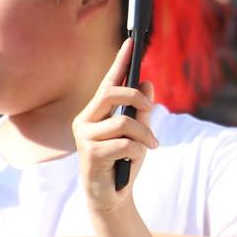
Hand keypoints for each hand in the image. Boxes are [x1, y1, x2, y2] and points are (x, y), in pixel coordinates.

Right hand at [74, 39, 158, 212]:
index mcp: (94, 112)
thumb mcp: (138, 132)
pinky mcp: (90, 154)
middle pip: (112, 93)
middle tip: (150, 110)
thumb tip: (147, 82)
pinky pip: (125, 143)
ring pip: (124, 121)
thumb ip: (141, 109)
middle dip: (137, 99)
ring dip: (144, 135)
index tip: (131, 41)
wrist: (112, 196)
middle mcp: (84, 120)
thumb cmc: (123, 162)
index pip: (108, 81)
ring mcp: (84, 137)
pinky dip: (138, 150)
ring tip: (151, 146)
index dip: (119, 61)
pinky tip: (135, 159)